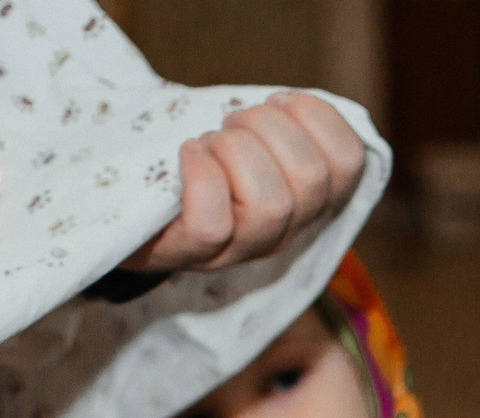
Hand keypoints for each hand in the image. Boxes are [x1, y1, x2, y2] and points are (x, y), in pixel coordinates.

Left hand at [124, 93, 366, 273]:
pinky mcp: (195, 254)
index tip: (280, 101)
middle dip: (268, 126)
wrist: (130, 206)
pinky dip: (201, 176)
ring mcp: (242, 249)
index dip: (318, 117)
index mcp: (310, 200)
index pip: (350, 161)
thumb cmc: (196, 161)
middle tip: (233, 123)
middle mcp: (285, 231)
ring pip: (271, 204)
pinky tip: (189, 154)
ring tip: (208, 143)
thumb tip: (289, 102)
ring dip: (234, 150)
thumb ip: (279, 127)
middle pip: (312, 178)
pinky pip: (213, 223)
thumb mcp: (249, 142)